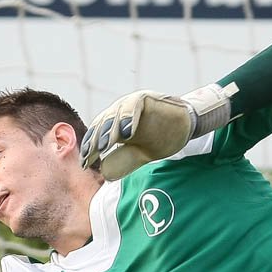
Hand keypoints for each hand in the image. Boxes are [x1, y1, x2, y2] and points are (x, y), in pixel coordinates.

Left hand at [80, 90, 194, 180]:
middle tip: (91, 156)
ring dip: (109, 131)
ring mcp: (130, 105)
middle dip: (95, 142)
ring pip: (114, 116)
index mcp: (114, 127)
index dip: (90, 150)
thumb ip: (123, 161)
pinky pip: (133, 106)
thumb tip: (105, 174)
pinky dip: (129, 118)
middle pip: (101, 126)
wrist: (186, 126)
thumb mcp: (140, 155)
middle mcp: (118, 114)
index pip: (97, 137)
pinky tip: (127, 133)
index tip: (85, 164)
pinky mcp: (144, 98)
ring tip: (104, 146)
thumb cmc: (161, 139)